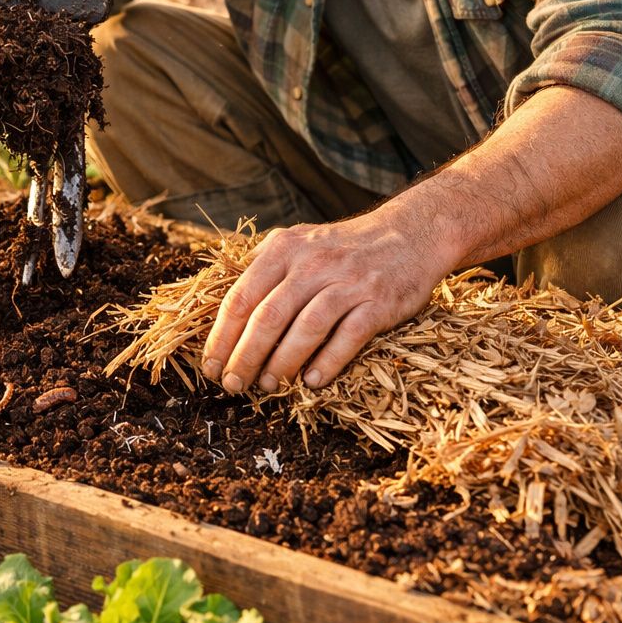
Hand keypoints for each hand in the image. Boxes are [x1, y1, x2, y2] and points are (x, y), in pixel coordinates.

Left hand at [200, 208, 458, 392]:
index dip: (221, 337)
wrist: (410, 235)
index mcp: (285, 249)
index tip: (211, 366)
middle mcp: (313, 263)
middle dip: (245, 357)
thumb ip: (263, 266)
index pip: (241, 297)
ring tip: (268, 387)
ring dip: (282, 364)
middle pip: (268, 317)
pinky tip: (312, 382)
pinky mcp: (379, 302)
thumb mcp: (299, 241)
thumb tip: (225, 309)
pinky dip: (328, 362)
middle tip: (233, 385)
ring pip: (306, 328)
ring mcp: (348, 282)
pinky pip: (349, 336)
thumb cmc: (343, 248)